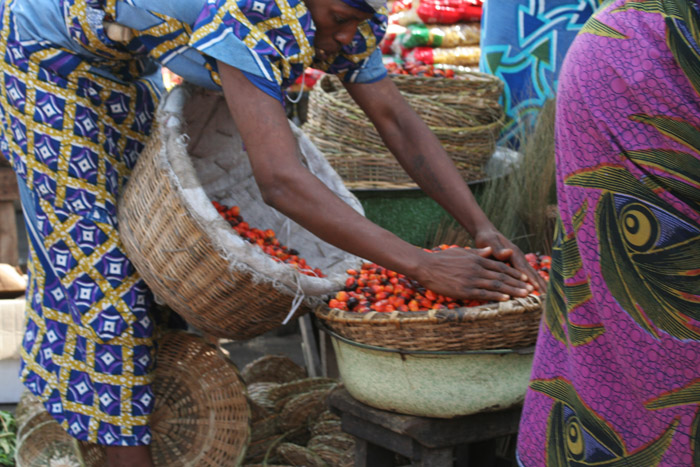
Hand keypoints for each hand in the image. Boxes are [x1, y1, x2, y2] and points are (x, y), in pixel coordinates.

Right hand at [414, 246, 533, 301]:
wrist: (426, 266)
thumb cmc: (442, 259)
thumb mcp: (461, 251)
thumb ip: (477, 252)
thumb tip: (490, 250)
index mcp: (477, 259)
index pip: (500, 266)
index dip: (514, 272)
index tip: (524, 277)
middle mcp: (477, 269)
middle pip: (502, 276)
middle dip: (517, 283)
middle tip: (530, 289)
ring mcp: (471, 280)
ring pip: (496, 285)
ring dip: (512, 291)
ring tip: (524, 295)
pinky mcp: (464, 290)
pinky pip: (484, 294)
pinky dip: (496, 296)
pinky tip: (506, 299)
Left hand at [473, 227, 546, 291]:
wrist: (487, 233)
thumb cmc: (487, 238)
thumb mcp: (490, 242)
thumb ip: (497, 249)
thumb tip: (507, 252)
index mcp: (513, 253)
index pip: (523, 268)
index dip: (529, 279)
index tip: (536, 288)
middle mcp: (519, 257)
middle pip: (531, 272)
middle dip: (539, 284)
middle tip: (547, 297)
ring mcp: (519, 260)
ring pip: (531, 274)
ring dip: (538, 285)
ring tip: (546, 296)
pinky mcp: (517, 263)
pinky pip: (526, 275)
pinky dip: (533, 282)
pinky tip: (537, 290)